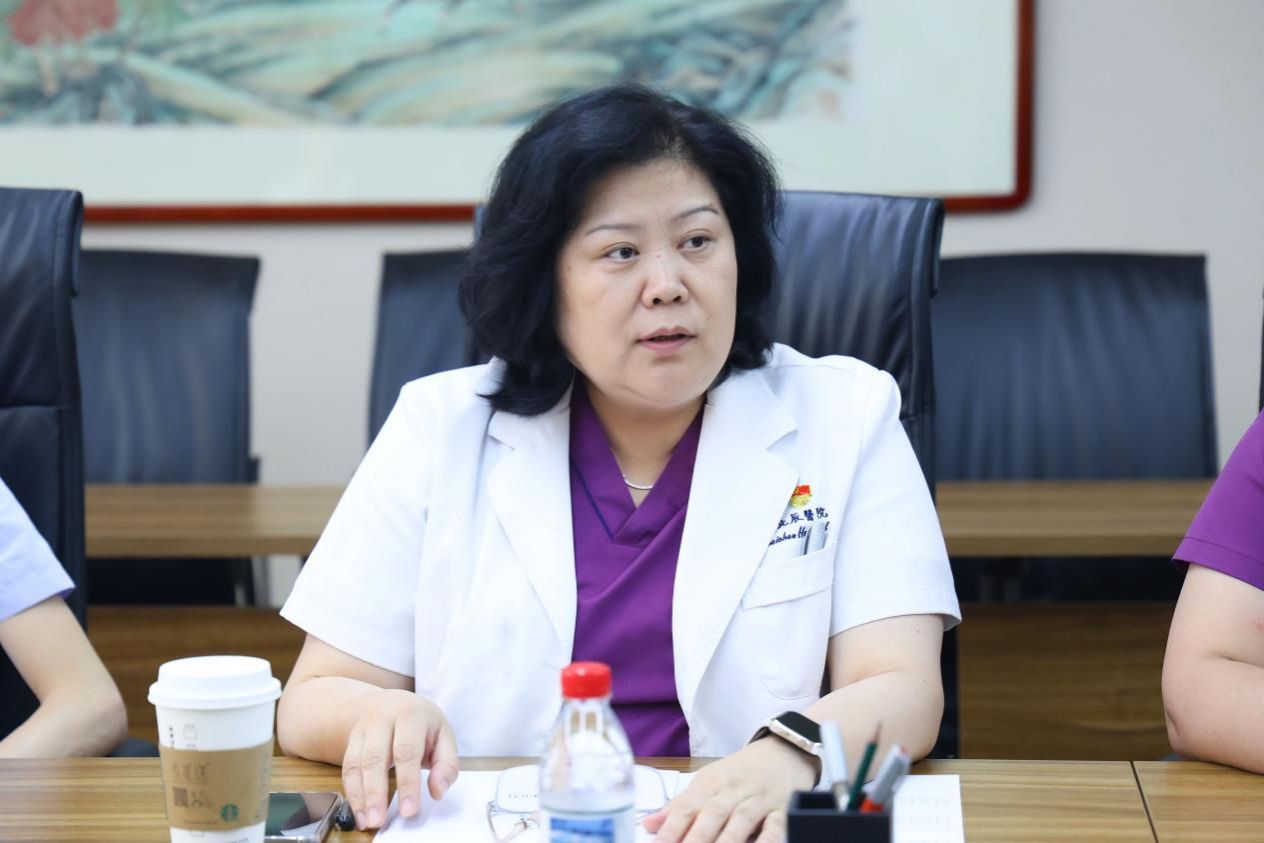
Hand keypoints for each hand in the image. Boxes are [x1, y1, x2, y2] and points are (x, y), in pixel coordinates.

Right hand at [341, 689, 458, 829]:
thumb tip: (438, 791)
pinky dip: (351, 792)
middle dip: (376, 791)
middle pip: (375, 757)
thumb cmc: (422, 724)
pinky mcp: (351, 740)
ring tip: (368, 821)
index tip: (408, 810)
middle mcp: (383, 718)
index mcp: (411, 714)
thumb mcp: (443, 735)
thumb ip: (447, 764)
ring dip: (360, 795)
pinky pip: (347, 768)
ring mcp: (363, 728)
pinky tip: (359, 812)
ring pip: (356, 763)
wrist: (392, 702)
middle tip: (379, 821)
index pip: (407, 751)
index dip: (407, 782)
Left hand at [642, 738, 815, 842]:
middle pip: (712, 814)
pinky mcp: (783, 809)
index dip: (671, 829)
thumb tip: (649, 825)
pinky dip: (767, 840)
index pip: (686, 807)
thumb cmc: (739, 773)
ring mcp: (758, 800)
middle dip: (696, 838)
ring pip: (741, 821)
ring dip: (727, 841)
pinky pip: (775, 826)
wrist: (784, 750)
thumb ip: (679, 807)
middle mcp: (732, 791)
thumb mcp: (708, 782)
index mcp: (710, 784)